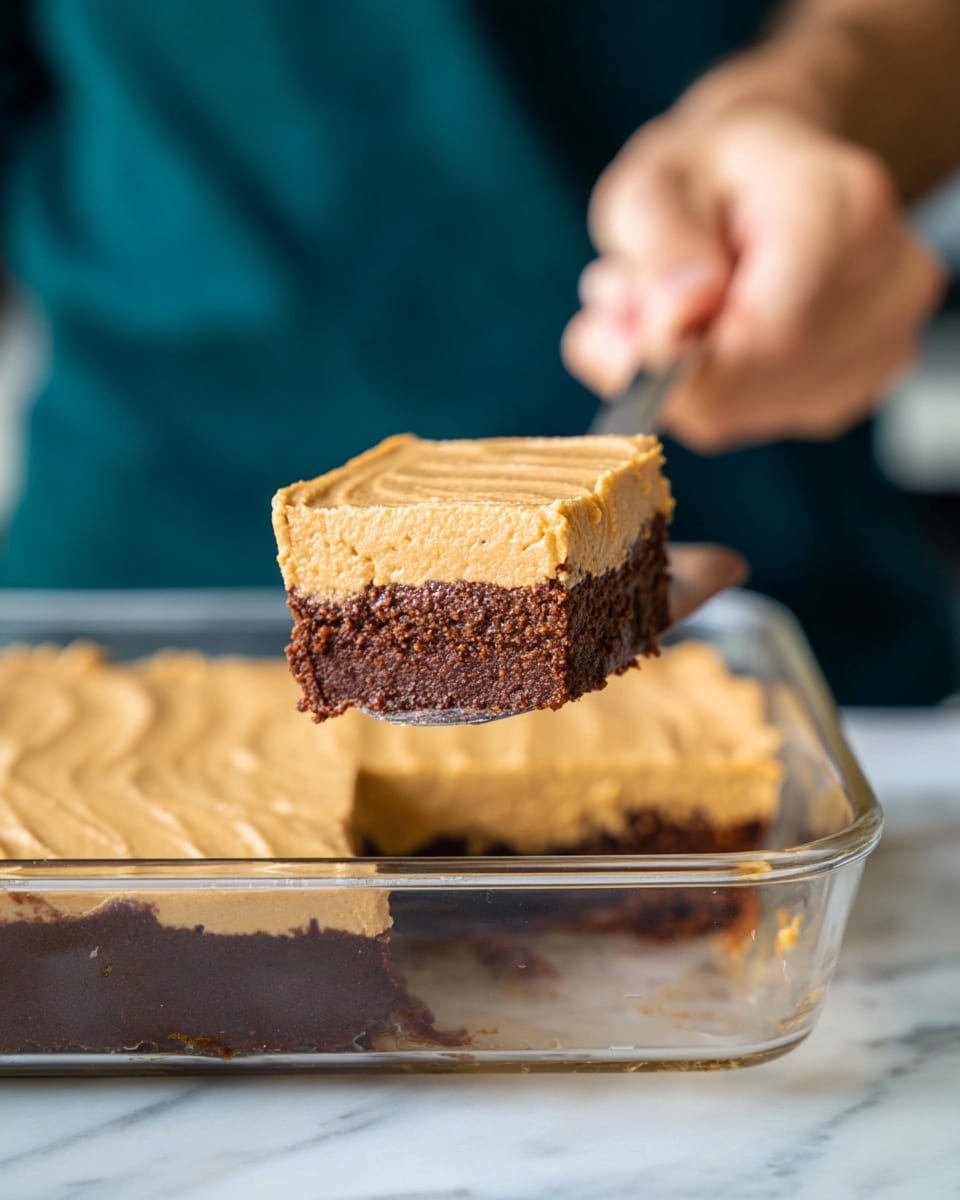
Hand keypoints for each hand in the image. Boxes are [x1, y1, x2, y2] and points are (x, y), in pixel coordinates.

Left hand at [562, 105, 944, 451]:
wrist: (768, 174)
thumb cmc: (705, 174)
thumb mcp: (652, 182)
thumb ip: (657, 248)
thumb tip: (675, 324)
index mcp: (843, 209)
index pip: (764, 336)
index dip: (673, 359)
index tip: (613, 328)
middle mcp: (888, 283)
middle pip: (751, 385)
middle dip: (665, 364)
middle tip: (621, 307)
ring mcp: (885, 342)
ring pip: (745, 411)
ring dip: (683, 378)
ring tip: (669, 309)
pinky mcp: (861, 384)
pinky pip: (758, 417)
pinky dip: (713, 389)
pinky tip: (712, 335)